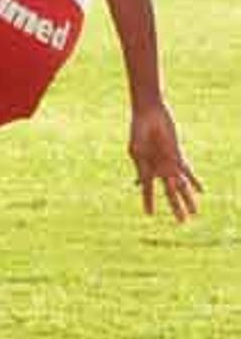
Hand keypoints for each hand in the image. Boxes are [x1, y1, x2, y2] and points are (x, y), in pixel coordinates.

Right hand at [128, 101, 202, 221]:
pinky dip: (195, 181)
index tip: (149, 215)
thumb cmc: (138, 131)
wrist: (149, 115)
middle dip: (177, 208)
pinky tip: (201, 191)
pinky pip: (188, 172)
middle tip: (183, 223)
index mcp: (145, 169)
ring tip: (195, 213)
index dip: (148, 202)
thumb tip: (142, 184)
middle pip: (170, 193)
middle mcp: (159, 169)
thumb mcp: (136, 151)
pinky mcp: (179, 156)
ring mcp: (170, 163)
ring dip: (189, 200)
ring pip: (182, 186)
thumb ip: (141, 168)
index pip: (148, 190)